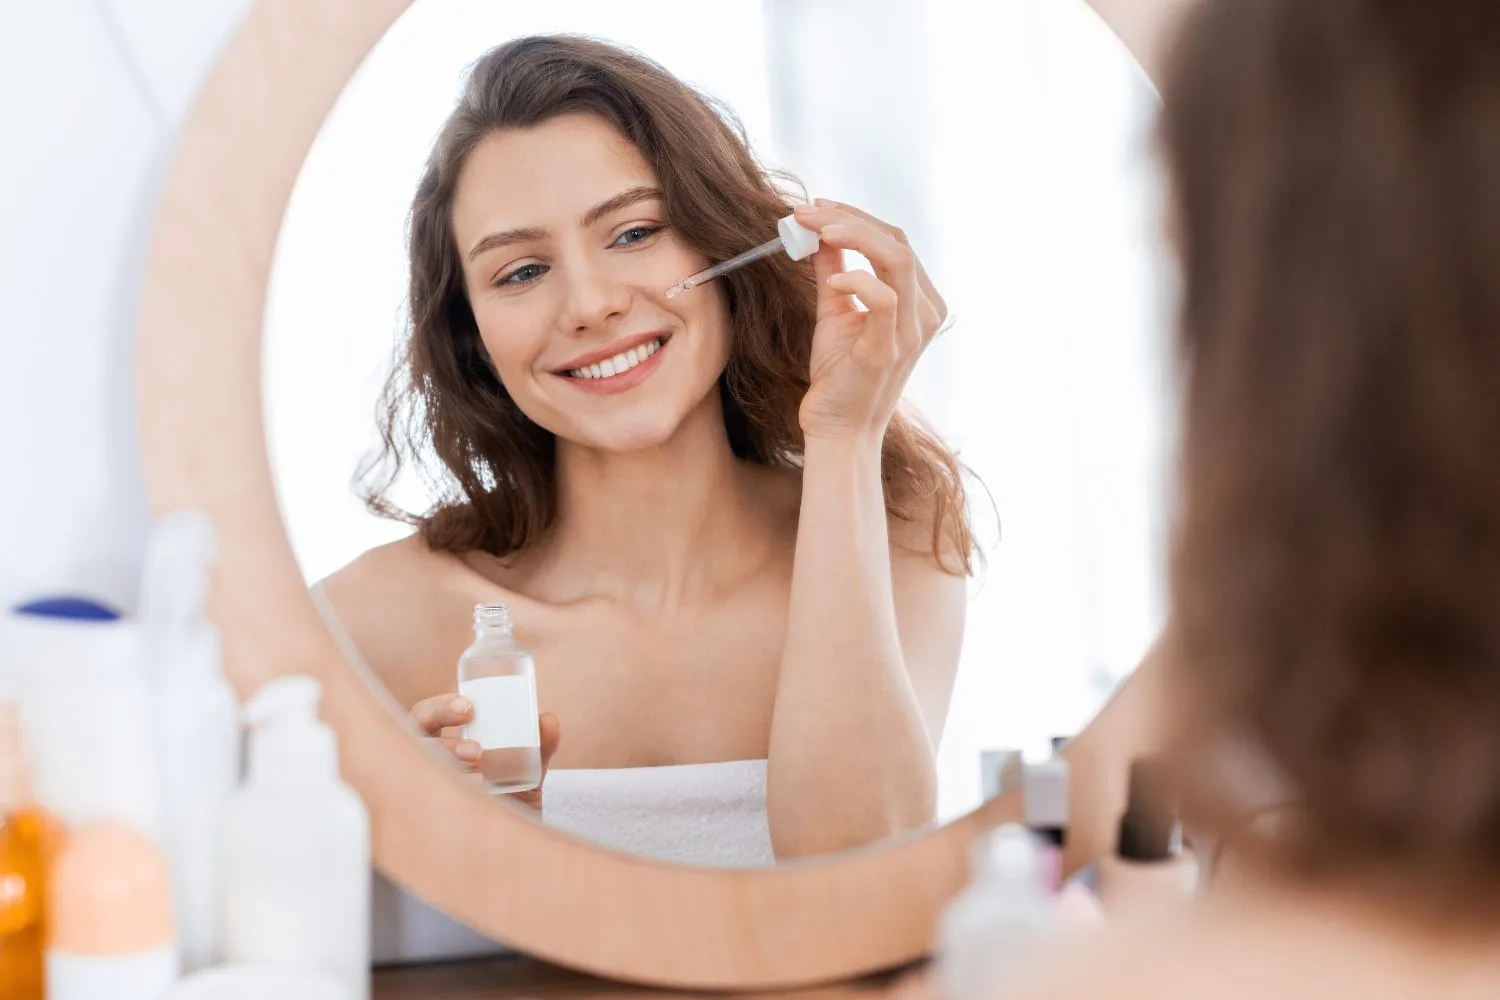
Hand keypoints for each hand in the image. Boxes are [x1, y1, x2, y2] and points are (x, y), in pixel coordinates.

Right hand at [409, 694, 561, 810]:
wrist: (513, 847)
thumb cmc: (511, 799)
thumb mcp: (528, 771)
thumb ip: (540, 746)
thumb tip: (549, 720)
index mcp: (444, 744)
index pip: (428, 716)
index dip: (440, 707)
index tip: (468, 708)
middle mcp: (427, 764)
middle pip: (415, 735)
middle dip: (439, 730)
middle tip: (475, 743)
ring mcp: (424, 788)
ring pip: (418, 766)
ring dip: (446, 758)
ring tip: (479, 766)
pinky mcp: (428, 815)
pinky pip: (425, 801)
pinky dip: (448, 791)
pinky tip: (475, 790)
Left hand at [791, 199, 948, 442]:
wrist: (838, 429)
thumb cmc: (839, 374)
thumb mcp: (835, 312)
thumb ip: (833, 271)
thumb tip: (818, 232)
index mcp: (920, 301)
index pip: (895, 241)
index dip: (855, 217)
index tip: (815, 207)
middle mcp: (925, 313)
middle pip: (898, 242)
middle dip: (849, 218)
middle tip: (806, 212)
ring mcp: (912, 332)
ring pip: (897, 260)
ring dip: (853, 235)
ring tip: (815, 228)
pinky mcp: (889, 350)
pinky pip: (884, 298)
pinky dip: (855, 279)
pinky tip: (831, 281)